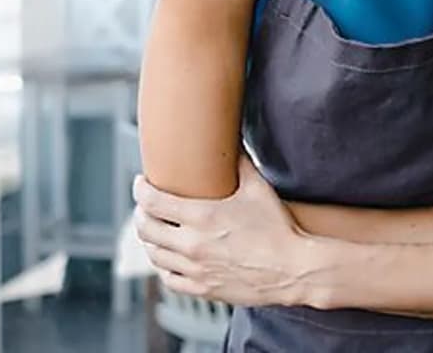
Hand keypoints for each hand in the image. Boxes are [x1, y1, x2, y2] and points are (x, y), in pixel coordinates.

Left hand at [133, 156, 317, 306]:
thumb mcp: (258, 188)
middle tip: (145, 206)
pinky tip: (168, 258)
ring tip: (154, 230)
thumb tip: (232, 143)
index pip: (152, 202)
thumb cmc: (278, 229)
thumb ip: (241, 163)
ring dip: (149, 240)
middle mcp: (192, 244)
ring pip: (154, 254)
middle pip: (145, 229)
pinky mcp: (203, 289)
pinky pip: (169, 279)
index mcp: (202, 217)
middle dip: (140, 214)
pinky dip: (163, 266)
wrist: (293, 269)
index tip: (141, 183)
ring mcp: (195, 269)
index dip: (140, 190)